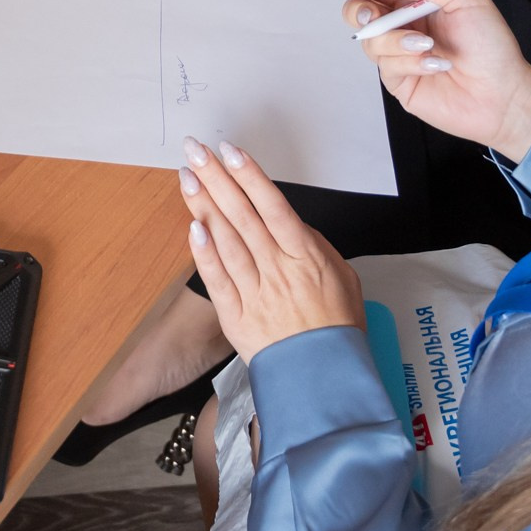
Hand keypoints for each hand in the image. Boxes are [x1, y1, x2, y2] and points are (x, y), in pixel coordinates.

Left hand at [178, 136, 362, 361]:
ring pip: (225, 240)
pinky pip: (216, 279)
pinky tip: (191, 226)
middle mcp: (277, 269)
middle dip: (217, 178)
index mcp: (306, 256)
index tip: (229, 151)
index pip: (273, 207)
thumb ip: (316, 246)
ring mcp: (254, 292)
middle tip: (195, 149)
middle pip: (242, 215)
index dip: (250, 176)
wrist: (326, 380)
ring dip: (203, 205)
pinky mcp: (235, 316)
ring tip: (187, 176)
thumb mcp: (343, 278)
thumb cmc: (338, 328)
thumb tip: (291, 224)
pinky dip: (203, 253)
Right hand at [349, 0, 530, 161]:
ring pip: (371, 39)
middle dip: (358, 10)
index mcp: (416, 0)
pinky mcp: (398, 80)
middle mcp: (403, 25)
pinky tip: (435, 65)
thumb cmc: (491, 47)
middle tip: (373, 16)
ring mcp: (397, 53)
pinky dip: (410, 62)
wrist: (503, 93)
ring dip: (396, 40)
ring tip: (428, 46)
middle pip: (358, 10)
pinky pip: (386, 66)